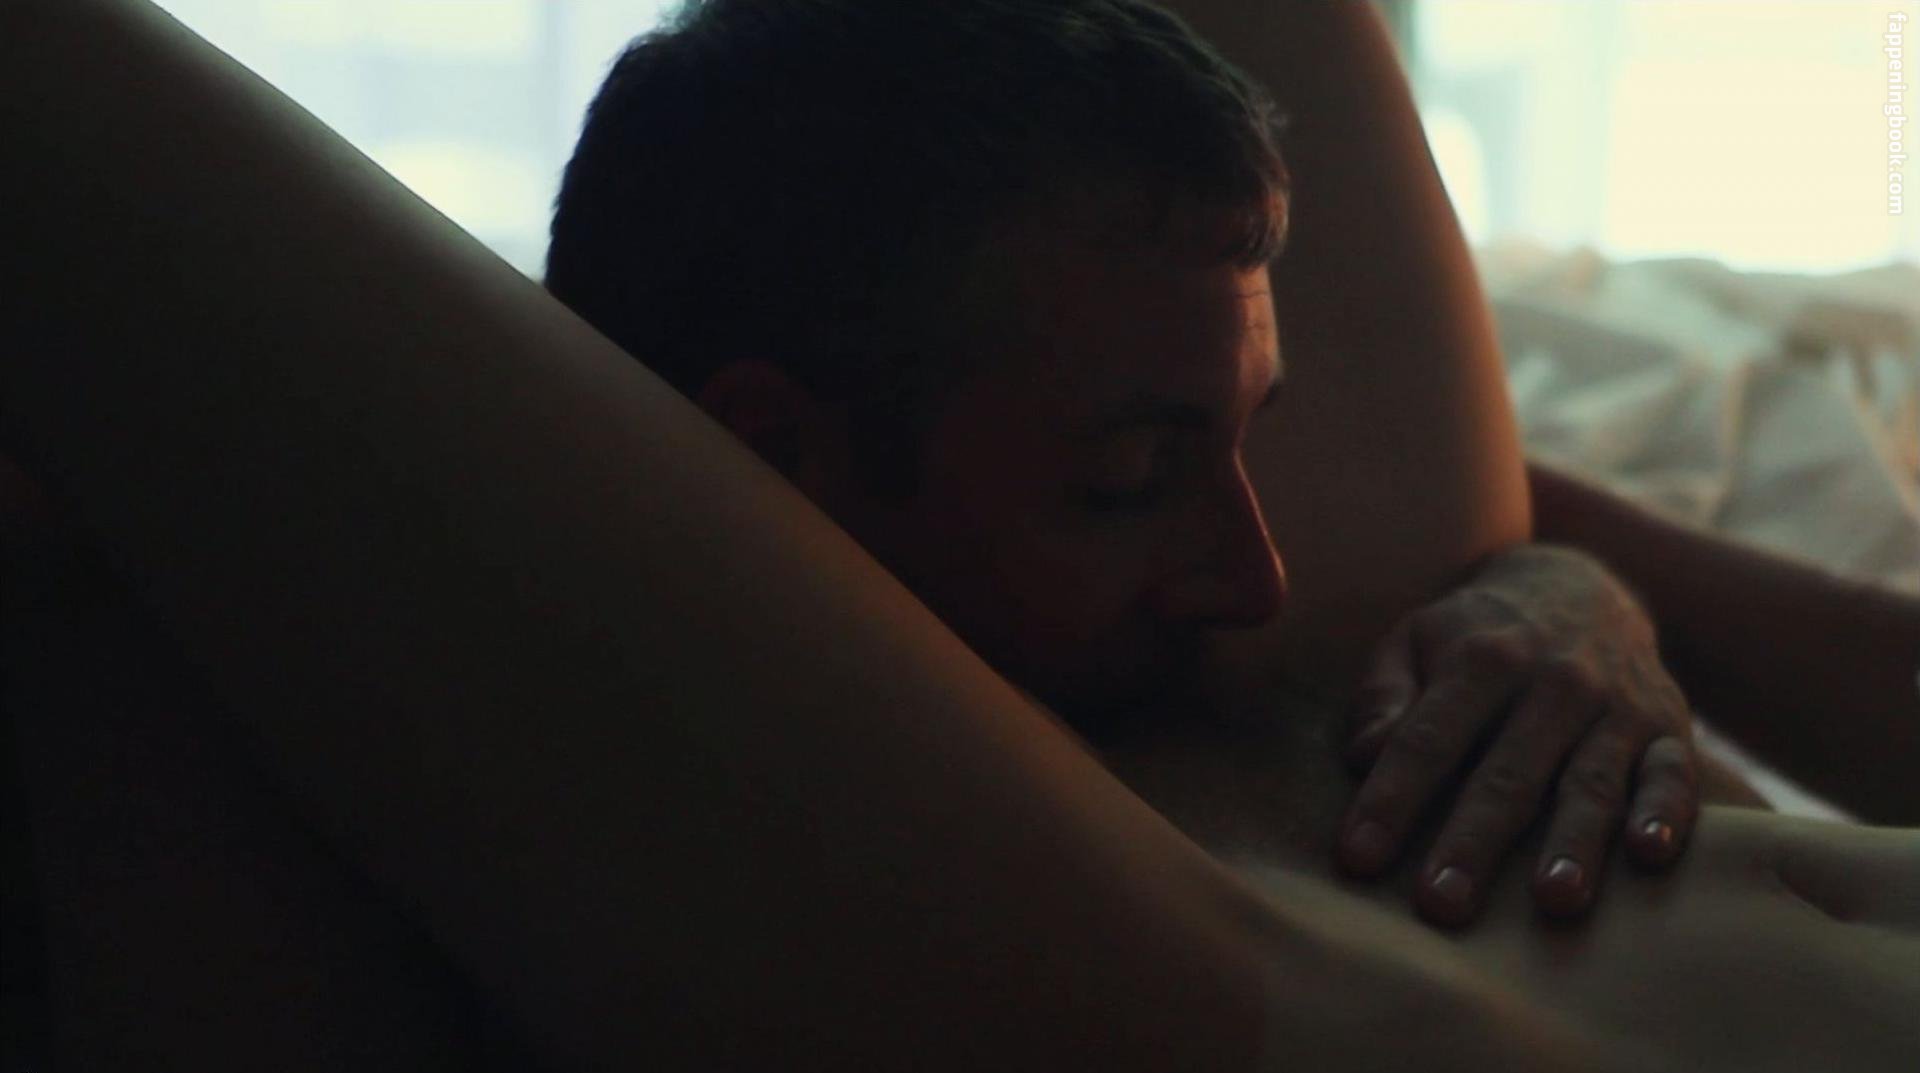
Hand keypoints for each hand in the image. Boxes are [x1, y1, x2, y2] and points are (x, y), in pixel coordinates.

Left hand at [1335, 544, 1698, 926]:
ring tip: (1552, 900)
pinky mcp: (1668, 728)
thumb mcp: (1413, 642)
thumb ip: (1382, 699)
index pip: (1427, 739)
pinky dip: (1667, 814)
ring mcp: (1615, 706)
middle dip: (1473, 842)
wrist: (1581, 587)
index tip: (1356, 858)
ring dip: (1573, 843)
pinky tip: (1649, 854)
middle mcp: (1552, 681)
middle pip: (1507, 774)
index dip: (1390, 799)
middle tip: (1441, 904)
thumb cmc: (1474, 637)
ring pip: (1590, 783)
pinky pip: (1672, 774)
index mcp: (1479, 659)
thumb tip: (1364, 757)